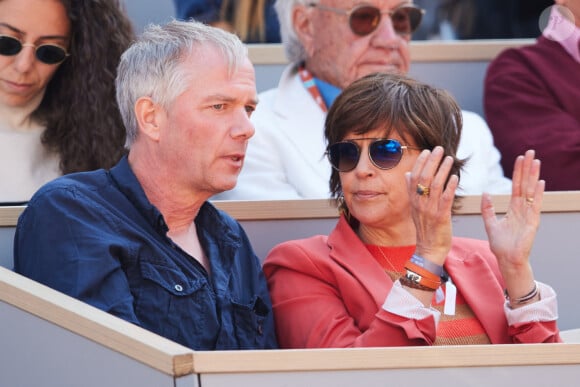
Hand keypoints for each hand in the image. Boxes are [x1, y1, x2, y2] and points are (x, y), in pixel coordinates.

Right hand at [406, 146, 458, 265]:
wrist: (429, 249)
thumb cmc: (425, 228)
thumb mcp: (415, 208)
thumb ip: (412, 190)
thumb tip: (407, 174)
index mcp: (413, 200)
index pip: (414, 177)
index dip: (420, 163)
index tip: (426, 151)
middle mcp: (419, 203)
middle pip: (424, 178)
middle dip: (432, 162)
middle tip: (439, 149)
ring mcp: (429, 210)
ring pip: (435, 185)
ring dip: (443, 170)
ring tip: (449, 158)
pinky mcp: (441, 217)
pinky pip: (445, 199)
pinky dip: (450, 187)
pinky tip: (455, 177)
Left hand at [481, 150, 542, 300]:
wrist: (507, 260)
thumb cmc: (500, 245)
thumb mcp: (490, 223)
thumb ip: (487, 208)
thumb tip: (485, 193)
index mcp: (513, 209)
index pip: (516, 186)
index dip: (517, 172)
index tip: (519, 158)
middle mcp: (523, 209)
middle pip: (525, 184)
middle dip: (527, 168)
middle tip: (530, 152)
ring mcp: (529, 215)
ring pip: (531, 191)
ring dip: (533, 176)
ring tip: (536, 161)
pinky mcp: (532, 222)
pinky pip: (535, 205)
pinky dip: (538, 194)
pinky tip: (540, 182)